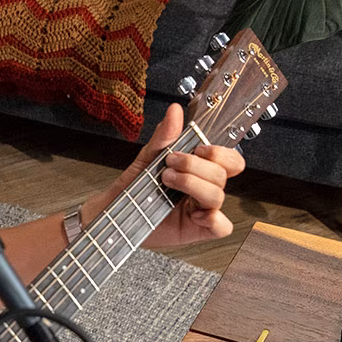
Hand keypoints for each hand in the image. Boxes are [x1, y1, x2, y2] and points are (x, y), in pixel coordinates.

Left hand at [83, 103, 244, 248]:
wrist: (112, 212)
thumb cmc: (131, 188)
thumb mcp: (147, 158)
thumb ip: (164, 138)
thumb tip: (175, 112)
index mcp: (199, 170)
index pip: (230, 160)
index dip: (220, 154)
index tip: (198, 150)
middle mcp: (203, 189)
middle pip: (222, 175)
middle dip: (194, 166)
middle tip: (170, 165)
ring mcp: (201, 210)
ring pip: (218, 196)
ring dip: (192, 184)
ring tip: (168, 182)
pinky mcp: (197, 230)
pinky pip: (221, 227)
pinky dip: (211, 218)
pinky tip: (192, 213)